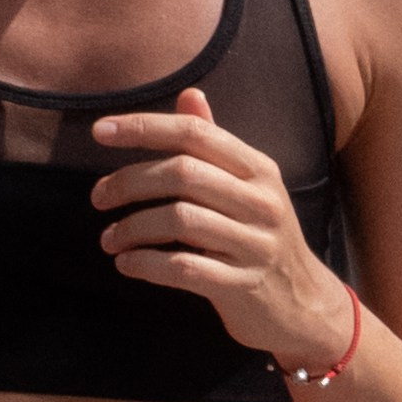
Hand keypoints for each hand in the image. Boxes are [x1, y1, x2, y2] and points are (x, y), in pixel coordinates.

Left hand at [90, 85, 357, 372]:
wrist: (304, 306)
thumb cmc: (261, 239)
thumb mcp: (248, 187)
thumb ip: (215, 144)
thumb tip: (189, 95)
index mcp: (258, 169)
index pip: (195, 134)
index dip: (144, 127)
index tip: (100, 131)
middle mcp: (260, 201)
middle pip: (182, 174)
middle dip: (129, 182)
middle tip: (98, 198)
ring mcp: (254, 245)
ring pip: (179, 220)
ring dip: (132, 227)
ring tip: (110, 239)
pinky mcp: (243, 286)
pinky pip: (184, 268)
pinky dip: (146, 264)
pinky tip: (127, 264)